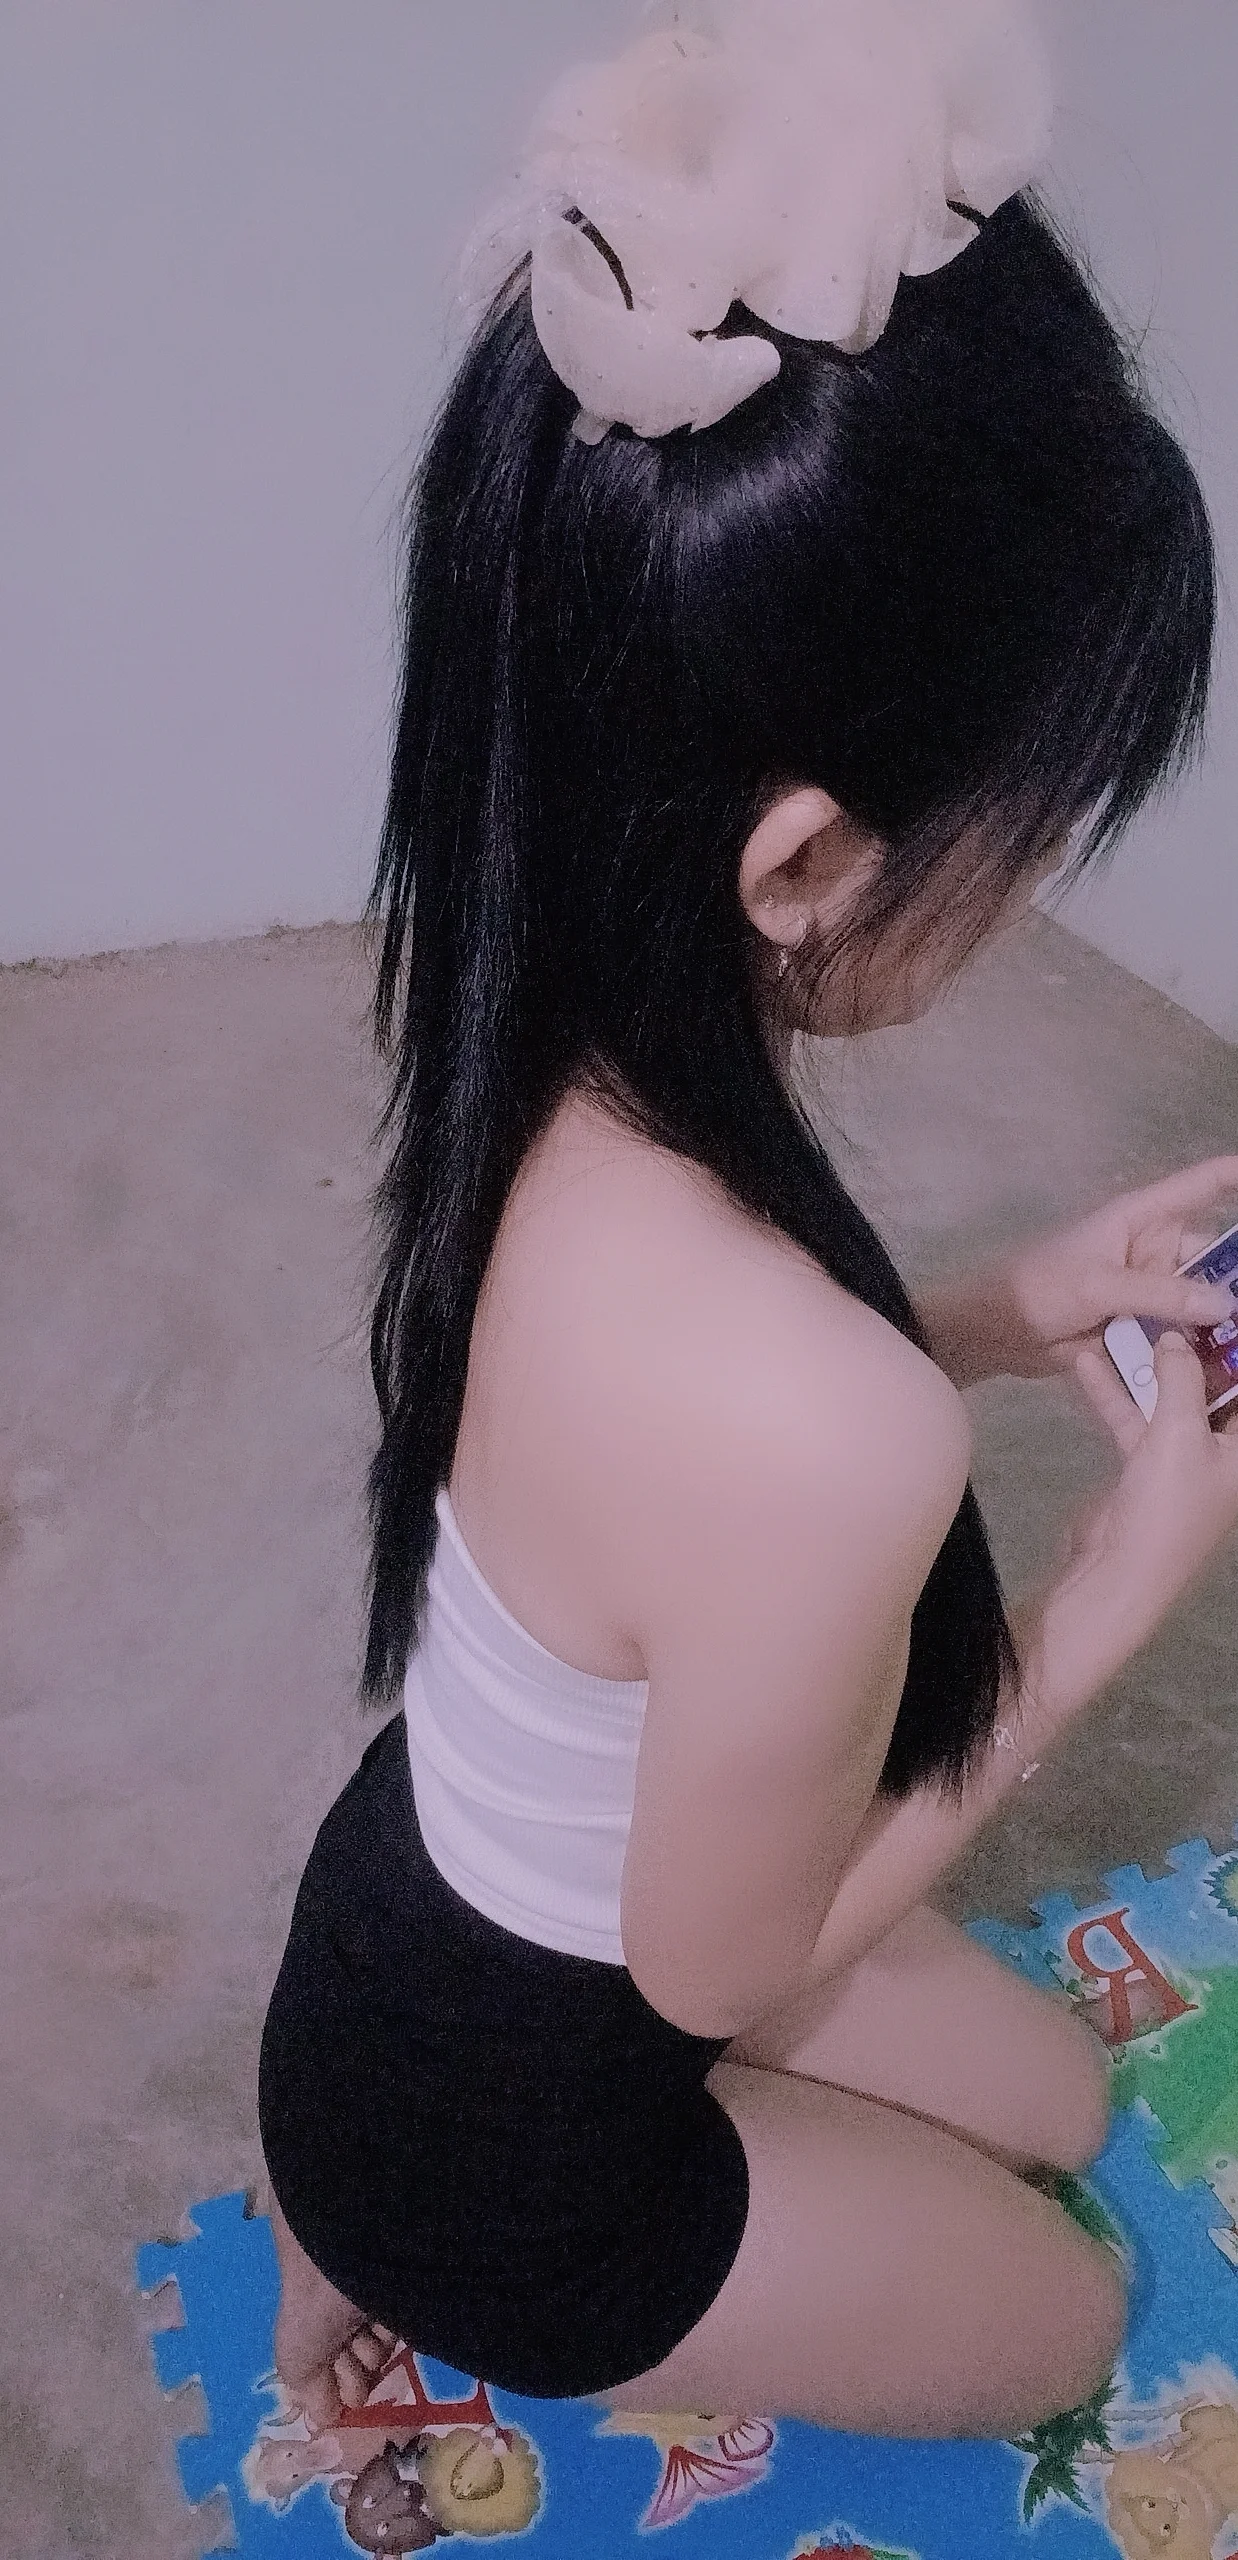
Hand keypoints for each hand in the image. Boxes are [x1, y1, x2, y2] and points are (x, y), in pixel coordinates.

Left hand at [1000, 1155, 1237, 1381]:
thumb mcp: (1101, 1285)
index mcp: (1143, 1218)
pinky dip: (1202, 1342)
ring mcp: (1151, 1289)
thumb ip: (1161, 1295)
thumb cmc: (1041, 1287)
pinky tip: (1225, 1359)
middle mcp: (1155, 1249)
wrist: (997, 1332)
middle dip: (1237, 1270)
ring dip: (1224, 1314)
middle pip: (1215, 1251)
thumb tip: (1225, 1304)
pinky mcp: (1143, 1326)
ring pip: (1204, 1298)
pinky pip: (1183, 1331)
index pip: (1202, 1185)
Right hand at [1029, 1326, 1237, 1729]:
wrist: (1117, 1573)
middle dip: (1195, 1349)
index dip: (1234, 1350)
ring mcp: (1186, 1459)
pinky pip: (1137, 1419)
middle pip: (1217, 1389)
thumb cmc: (1167, 1505)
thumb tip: (1178, 1337)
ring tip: (1127, 1321)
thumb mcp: (1180, 1433)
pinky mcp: (1146, 1466)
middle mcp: (1226, 1452)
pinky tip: (1087, 1362)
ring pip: (1173, 1400)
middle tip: (1172, 1306)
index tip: (1219, 1311)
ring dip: (1149, 1367)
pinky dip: (1116, 1394)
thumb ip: (1181, 1378)